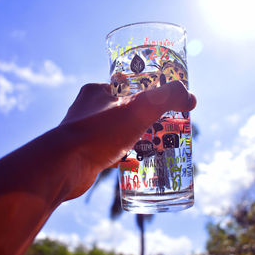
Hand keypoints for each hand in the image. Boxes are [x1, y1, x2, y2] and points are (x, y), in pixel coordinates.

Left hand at [60, 80, 195, 198]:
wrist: (64, 167)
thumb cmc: (99, 133)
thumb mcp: (140, 109)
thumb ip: (167, 98)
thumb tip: (191, 97)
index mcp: (97, 91)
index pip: (128, 87)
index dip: (147, 95)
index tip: (163, 105)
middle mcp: (87, 109)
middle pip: (124, 111)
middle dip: (144, 119)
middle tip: (164, 127)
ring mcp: (84, 132)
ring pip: (116, 132)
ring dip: (134, 138)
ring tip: (154, 145)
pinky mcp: (83, 154)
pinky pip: (108, 151)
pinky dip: (122, 155)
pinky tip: (134, 163)